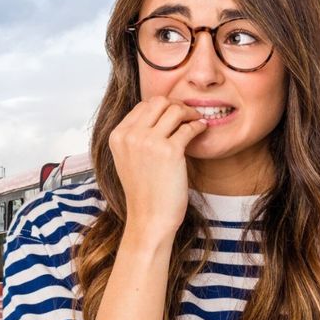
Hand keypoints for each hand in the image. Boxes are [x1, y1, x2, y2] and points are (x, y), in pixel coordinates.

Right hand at [108, 95, 207, 237]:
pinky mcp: (169, 151)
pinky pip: (189, 127)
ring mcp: (148, 142)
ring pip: (175, 110)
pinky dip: (198, 126)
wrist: (149, 218)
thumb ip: (136, 137)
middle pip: (159, 102)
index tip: (175, 114)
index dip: (162, 107)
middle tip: (189, 114)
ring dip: (190, 113)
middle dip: (177, 105)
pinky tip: (202, 130)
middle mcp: (130, 135)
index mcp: (117, 136)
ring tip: (197, 121)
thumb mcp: (129, 159)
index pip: (143, 106)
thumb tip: (158, 115)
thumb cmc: (144, 192)